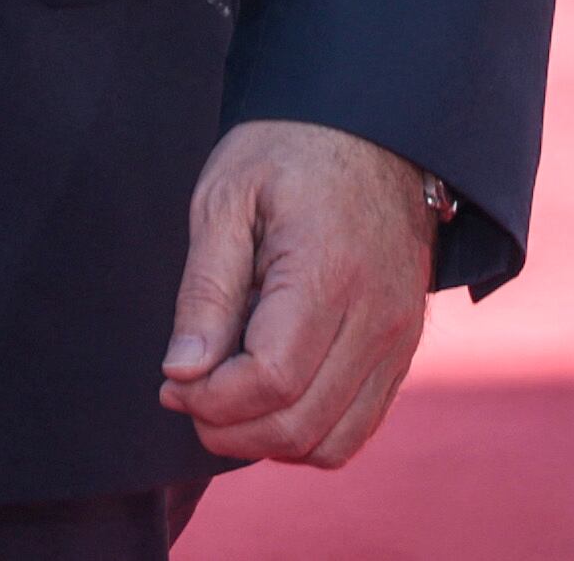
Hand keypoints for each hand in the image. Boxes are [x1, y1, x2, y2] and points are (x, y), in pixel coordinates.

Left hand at [161, 118, 438, 465]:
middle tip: (183, 397)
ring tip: (220, 400)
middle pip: (301, 423)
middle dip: (229, 429)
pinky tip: (265, 399)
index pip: (270, 379)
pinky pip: (359, 425)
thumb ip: (205, 291)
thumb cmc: (286, 154)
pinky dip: (308, 434)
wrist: (373, 131)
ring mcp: (398, 341)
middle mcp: (377, 319)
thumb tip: (182, 372)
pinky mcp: (402, 351)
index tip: (170, 384)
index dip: (211, 399)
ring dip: (267, 441)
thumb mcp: (224, 200)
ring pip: (334, 442)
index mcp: (327, 274)